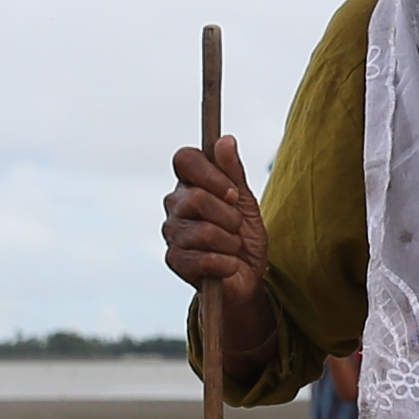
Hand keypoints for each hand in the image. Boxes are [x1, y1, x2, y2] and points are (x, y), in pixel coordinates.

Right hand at [160, 134, 275, 388]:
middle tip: (237, 227)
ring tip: (233, 248)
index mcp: (190, 183)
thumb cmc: (246, 237)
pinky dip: (226, 263)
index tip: (234, 193)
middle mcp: (175, 204)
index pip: (185, 159)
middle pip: (196, 198)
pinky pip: (203, 258)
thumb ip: (234, 172)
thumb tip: (225, 140)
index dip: (212, 174)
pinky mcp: (173, 260)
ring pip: (202, 231)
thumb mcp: (246, 202)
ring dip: (230, 243)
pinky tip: (228, 265)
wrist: (247, 278)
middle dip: (229, 216)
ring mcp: (171, 232)